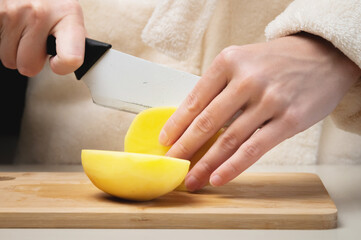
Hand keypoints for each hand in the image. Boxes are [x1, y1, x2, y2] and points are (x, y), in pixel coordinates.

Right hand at [0, 0, 85, 75]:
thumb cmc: (52, 0)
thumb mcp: (69, 14)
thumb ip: (74, 40)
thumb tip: (76, 62)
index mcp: (68, 14)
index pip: (71, 58)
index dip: (63, 67)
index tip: (58, 63)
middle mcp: (41, 12)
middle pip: (29, 66)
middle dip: (30, 58)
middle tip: (34, 41)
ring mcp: (14, 11)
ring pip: (9, 59)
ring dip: (14, 49)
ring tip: (22, 30)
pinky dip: (2, 40)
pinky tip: (10, 26)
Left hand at [159, 33, 360, 190]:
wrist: (322, 56)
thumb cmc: (275, 62)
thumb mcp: (243, 61)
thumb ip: (219, 87)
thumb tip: (193, 121)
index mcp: (229, 62)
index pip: (195, 100)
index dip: (177, 124)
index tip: (165, 141)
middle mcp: (247, 80)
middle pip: (207, 122)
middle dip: (185, 148)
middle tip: (171, 165)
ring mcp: (269, 100)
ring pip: (228, 140)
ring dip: (205, 164)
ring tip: (191, 180)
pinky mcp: (288, 120)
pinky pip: (254, 149)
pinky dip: (233, 167)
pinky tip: (217, 178)